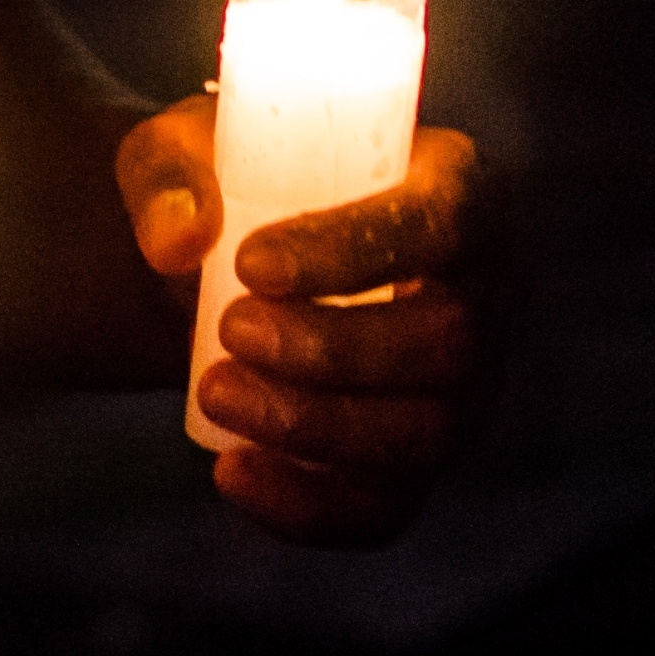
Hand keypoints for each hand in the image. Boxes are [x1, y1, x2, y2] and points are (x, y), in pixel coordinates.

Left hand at [118, 102, 497, 547]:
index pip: (442, 225)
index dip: (358, 252)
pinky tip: (231, 471)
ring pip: (425, 434)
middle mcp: (486, 296)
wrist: (233, 273)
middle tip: (230, 329)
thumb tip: (177, 242)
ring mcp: (465, 391)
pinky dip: (308, 507)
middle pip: (449, 342)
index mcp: (460, 192)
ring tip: (215, 392)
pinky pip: (386, 509)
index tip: (251, 264)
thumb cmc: (233, 188)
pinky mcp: (418, 464)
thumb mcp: (187, 147)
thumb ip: (168, 174)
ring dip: (318, 426)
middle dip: (334, 349)